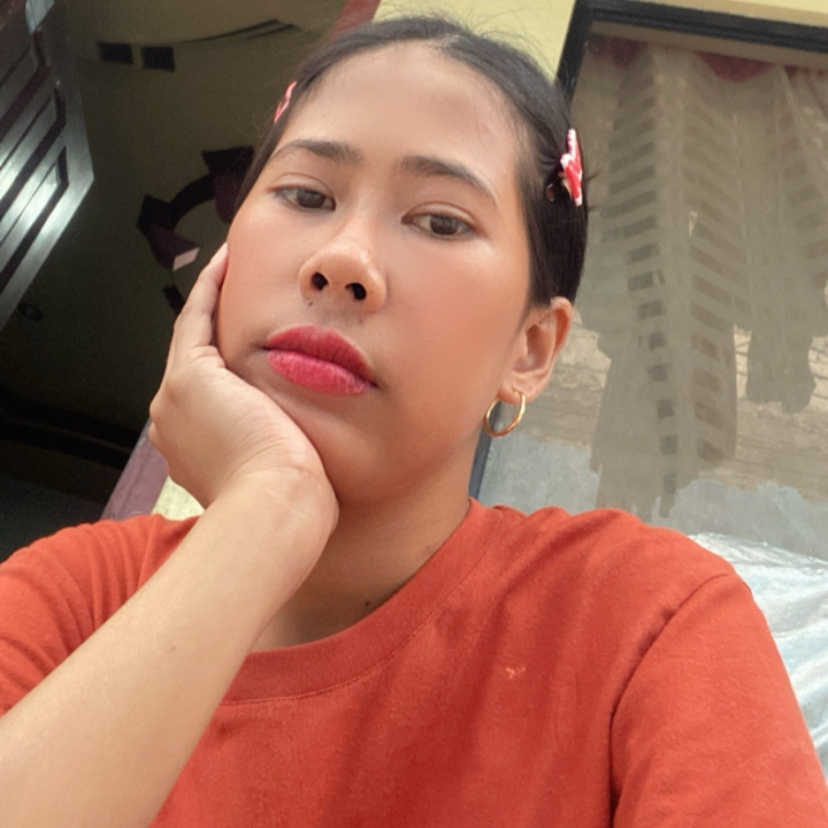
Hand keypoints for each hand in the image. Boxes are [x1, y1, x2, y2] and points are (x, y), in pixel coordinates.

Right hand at [149, 245, 336, 527]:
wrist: (277, 510)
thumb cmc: (292, 501)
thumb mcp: (282, 470)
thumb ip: (282, 445)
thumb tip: (308, 440)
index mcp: (196, 446)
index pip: (214, 391)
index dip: (231, 359)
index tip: (256, 335)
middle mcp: (175, 421)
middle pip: (200, 359)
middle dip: (222, 325)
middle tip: (249, 290)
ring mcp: (176, 398)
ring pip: (196, 335)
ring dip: (216, 298)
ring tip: (237, 268)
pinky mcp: (189, 377)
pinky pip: (199, 316)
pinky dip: (213, 286)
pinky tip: (229, 259)